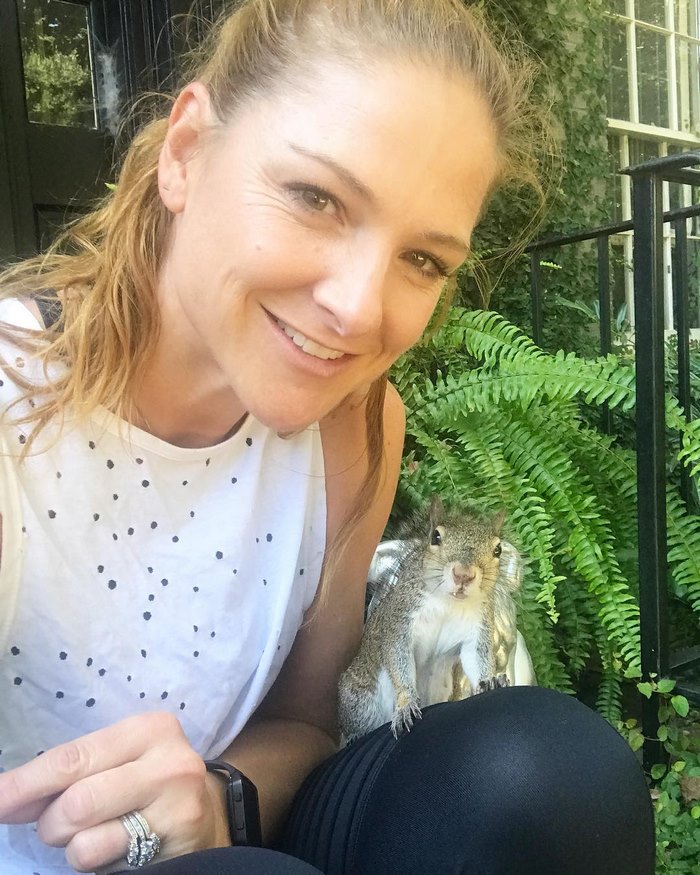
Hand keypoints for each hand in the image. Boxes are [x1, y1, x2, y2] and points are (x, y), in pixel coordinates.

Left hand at [0, 712, 229, 871]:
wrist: (206, 814)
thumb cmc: (146, 784)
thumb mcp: (115, 763)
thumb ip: (71, 774)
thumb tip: (8, 798)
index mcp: (148, 729)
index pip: (73, 758)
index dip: (27, 783)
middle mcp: (169, 762)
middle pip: (76, 802)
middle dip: (51, 823)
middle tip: (56, 826)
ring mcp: (178, 805)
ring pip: (87, 841)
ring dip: (73, 848)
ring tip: (94, 835)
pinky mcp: (178, 844)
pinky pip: (107, 864)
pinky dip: (97, 863)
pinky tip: (118, 849)